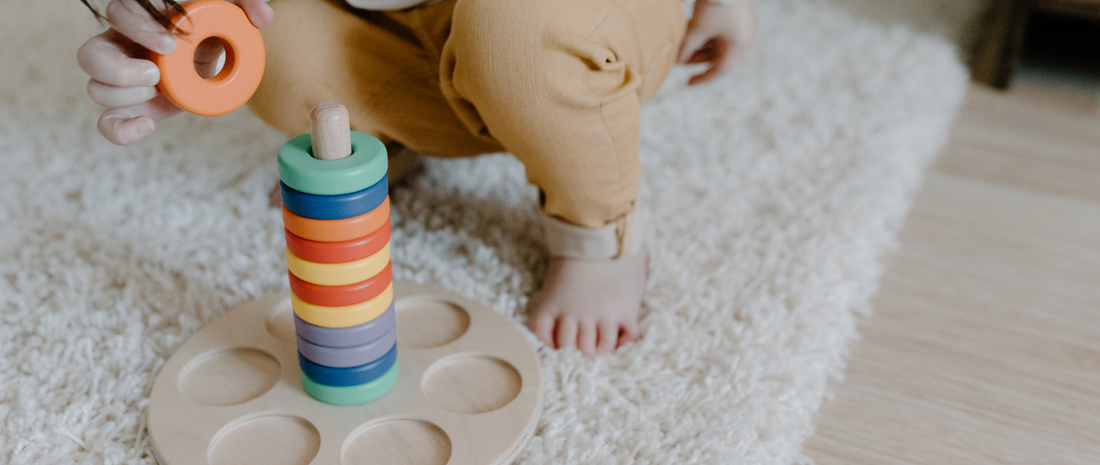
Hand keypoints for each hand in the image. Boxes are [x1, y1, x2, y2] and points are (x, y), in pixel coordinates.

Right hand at [76, 0, 273, 144]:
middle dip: (119, 69)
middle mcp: (122, 46)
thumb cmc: (213, 26)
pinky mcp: (130, 106)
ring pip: (95, 88)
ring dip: (125, 95)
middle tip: (156, 75)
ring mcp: (122, 79)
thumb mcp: (229, 11)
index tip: (170, 43)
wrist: (209, 53)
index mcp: (141, 17)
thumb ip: (244, 5)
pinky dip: (121, 131)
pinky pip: (108, 123)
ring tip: (160, 90)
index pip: (121, 13)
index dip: (138, 28)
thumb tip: (262, 17)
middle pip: (90, 54)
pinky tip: (146, 127)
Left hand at [676, 0, 756, 85]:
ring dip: (700, 46)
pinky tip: (691, 33)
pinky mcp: (738, 16)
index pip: (720, 69)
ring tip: (682, 46)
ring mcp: (742, 27)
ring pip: (718, 43)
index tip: (688, 83)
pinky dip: (707, 35)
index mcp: (738, 46)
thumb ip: (687, 48)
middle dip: (697, 58)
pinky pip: (721, 32)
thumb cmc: (714, 4)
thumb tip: (678, 62)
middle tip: (679, 59)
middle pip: (718, 55)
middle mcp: (744, 38)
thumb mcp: (698, 29)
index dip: (702, 78)